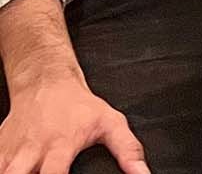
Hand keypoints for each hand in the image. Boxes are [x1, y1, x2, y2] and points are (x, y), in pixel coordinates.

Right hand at [0, 74, 149, 173]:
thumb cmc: (79, 106)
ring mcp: (12, 150)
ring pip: (1, 173)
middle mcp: (32, 149)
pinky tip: (11, 172)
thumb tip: (143, 173)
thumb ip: (128, 149)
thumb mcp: (110, 122)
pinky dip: (0, 170)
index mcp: (60, 145)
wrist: (46, 82)